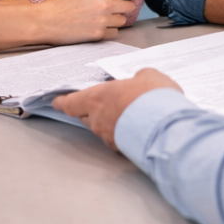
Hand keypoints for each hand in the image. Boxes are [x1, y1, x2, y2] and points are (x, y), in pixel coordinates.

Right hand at [31, 0, 137, 44]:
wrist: (45, 21)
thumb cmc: (61, 0)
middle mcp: (105, 4)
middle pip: (130, 5)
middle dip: (123, 4)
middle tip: (111, 5)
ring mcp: (102, 20)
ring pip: (123, 19)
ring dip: (116, 17)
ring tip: (102, 15)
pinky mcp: (98, 34)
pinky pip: (115, 32)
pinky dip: (109, 29)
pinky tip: (98, 25)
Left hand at [53, 69, 180, 150]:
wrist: (166, 126)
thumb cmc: (153, 96)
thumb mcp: (149, 76)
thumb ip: (138, 78)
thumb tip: (139, 81)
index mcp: (97, 97)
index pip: (71, 102)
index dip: (63, 102)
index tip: (57, 102)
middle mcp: (97, 118)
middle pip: (85, 116)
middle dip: (90, 111)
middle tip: (102, 105)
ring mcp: (108, 135)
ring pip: (101, 128)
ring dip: (109, 122)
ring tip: (126, 116)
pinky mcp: (120, 148)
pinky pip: (116, 139)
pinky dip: (122, 133)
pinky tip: (136, 128)